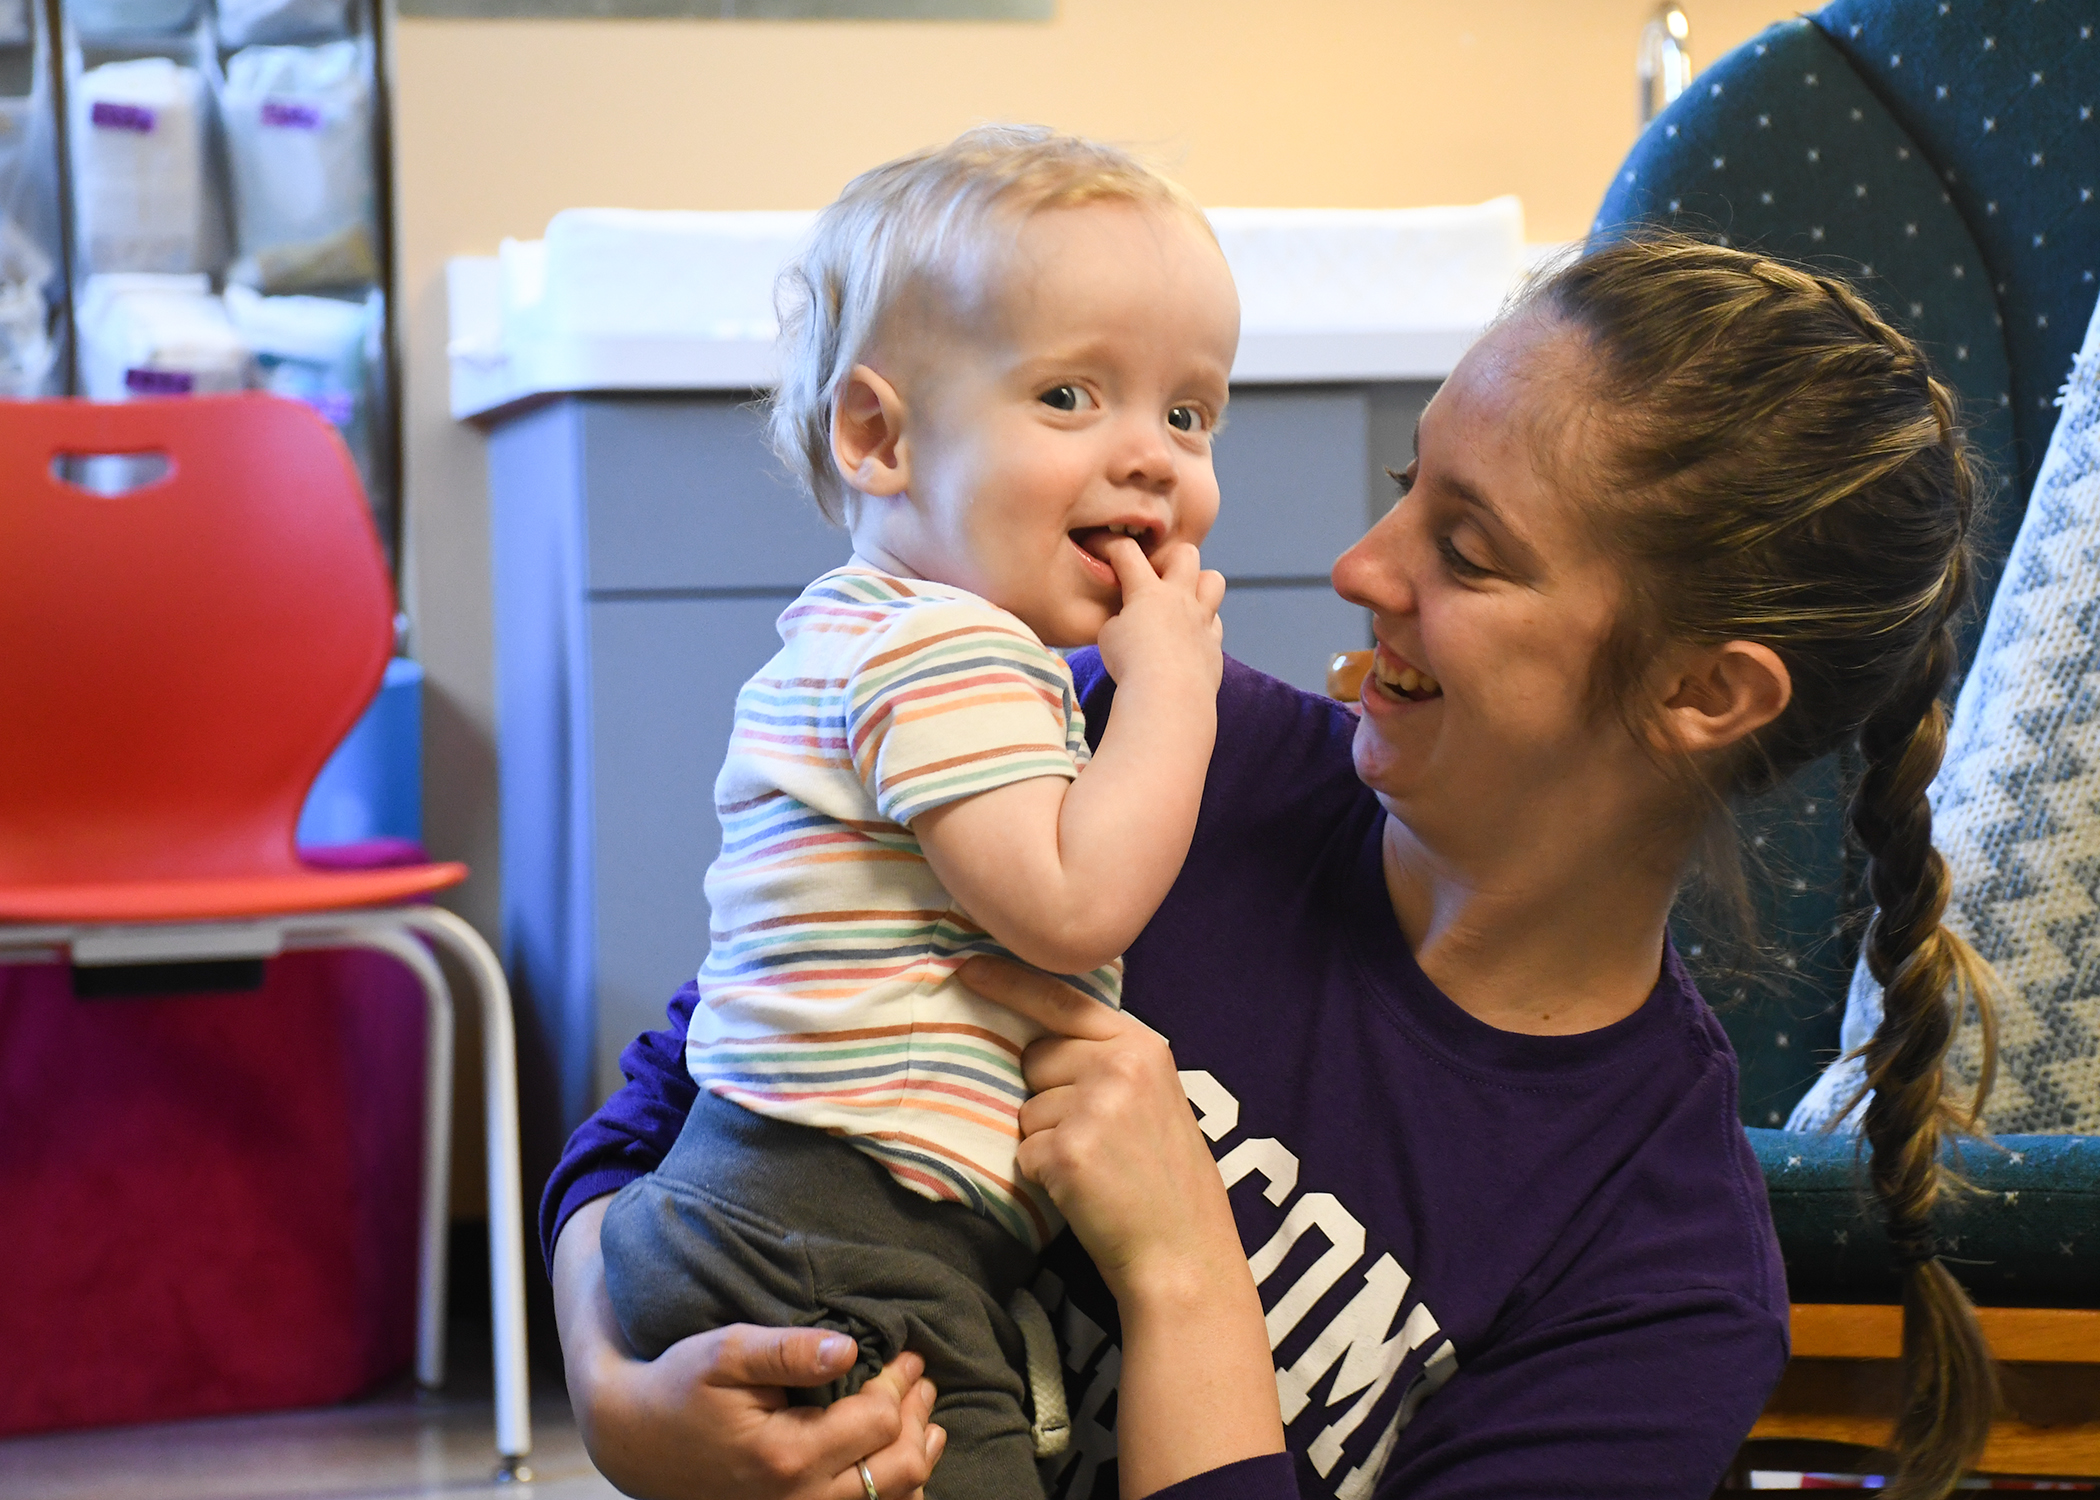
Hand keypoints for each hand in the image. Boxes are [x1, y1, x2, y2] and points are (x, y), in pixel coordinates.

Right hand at [553, 1198, 945, 1499]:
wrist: (637, 1441)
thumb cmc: (681, 1387)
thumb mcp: (727, 1353)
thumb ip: (789, 1351)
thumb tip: (849, 1349)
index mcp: (787, 1456)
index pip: (878, 1421)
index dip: (901, 1382)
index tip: (908, 1353)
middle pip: (900, 1468)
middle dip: (918, 1418)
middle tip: (922, 1379)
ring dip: (917, 1454)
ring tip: (923, 1413)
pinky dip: (896, 1487)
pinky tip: (898, 1454)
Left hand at [958, 955, 1241, 1303]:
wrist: (1183, 1252)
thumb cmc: (1165, 1180)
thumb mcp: (1155, 1097)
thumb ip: (1107, 1060)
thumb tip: (1037, 1040)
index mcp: (1143, 1046)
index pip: (1062, 1001)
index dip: (1011, 984)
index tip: (968, 968)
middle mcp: (1119, 1066)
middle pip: (1036, 1057)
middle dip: (1049, 1094)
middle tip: (1098, 1137)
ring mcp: (1093, 1106)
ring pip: (1026, 1108)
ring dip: (1047, 1139)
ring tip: (1097, 1166)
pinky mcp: (1068, 1149)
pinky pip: (1024, 1149)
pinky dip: (1043, 1173)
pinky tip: (1084, 1189)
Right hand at [1093, 536, 1225, 701]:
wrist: (1168, 698)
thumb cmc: (1131, 667)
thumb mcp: (1108, 636)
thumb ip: (1119, 617)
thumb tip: (1128, 617)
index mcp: (1148, 591)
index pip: (1127, 552)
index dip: (1110, 546)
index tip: (1101, 552)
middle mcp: (1180, 598)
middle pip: (1185, 553)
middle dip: (1167, 559)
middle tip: (1152, 580)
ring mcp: (1201, 620)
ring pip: (1213, 580)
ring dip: (1197, 585)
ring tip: (1179, 603)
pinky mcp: (1213, 644)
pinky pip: (1215, 622)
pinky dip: (1202, 624)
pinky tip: (1187, 637)